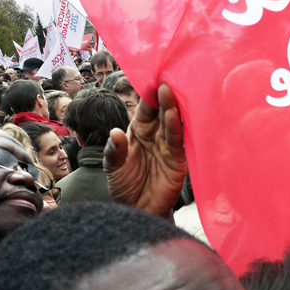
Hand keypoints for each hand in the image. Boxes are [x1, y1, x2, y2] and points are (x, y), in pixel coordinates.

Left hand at [104, 83, 186, 216]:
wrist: (138, 212)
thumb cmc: (124, 187)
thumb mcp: (112, 168)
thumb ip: (113, 151)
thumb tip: (114, 133)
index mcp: (138, 131)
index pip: (144, 109)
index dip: (146, 95)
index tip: (150, 78)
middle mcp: (155, 135)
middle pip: (160, 111)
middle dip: (162, 96)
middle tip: (164, 78)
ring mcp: (167, 147)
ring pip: (171, 123)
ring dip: (170, 107)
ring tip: (168, 91)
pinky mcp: (177, 160)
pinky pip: (177, 142)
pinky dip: (176, 128)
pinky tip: (174, 115)